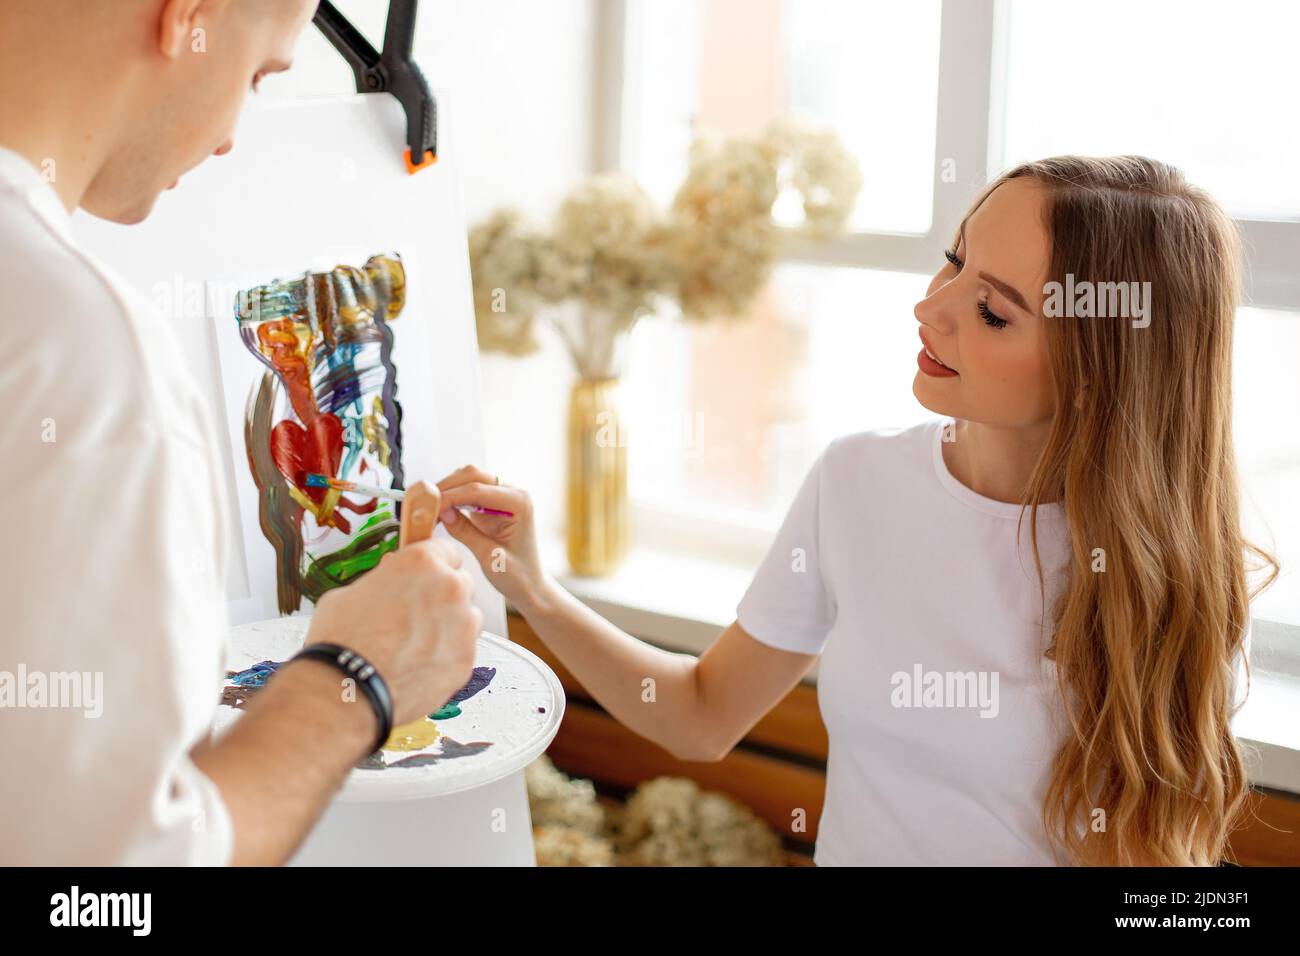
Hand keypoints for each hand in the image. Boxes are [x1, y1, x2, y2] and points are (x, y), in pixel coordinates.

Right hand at [305, 482, 480, 726]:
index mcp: (423, 563)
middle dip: (443, 595)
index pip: (446, 550)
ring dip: (451, 625)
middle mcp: (450, 589)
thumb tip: (391, 584)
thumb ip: (384, 582)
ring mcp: (463, 627)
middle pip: (460, 584)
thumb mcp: (351, 592)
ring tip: (416, 644)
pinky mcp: (465, 661)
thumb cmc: (341, 640)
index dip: (435, 564)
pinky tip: (419, 665)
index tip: (426, 576)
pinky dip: (447, 656)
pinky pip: (463, 651)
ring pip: (468, 618)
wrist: (345, 691)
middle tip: (417, 614)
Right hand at [436, 466, 551, 614]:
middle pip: (473, 474)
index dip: (450, 496)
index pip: (478, 489)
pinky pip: (467, 491)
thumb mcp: (490, 557)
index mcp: (518, 503)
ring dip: (447, 490)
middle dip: (447, 487)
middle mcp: (512, 493)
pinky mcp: (491, 503)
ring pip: (468, 478)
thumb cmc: (518, 575)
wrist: (529, 584)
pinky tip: (437, 513)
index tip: (428, 507)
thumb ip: (466, 532)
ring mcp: (502, 496)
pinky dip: (451, 498)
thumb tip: (442, 511)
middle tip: (423, 504)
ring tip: (428, 510)